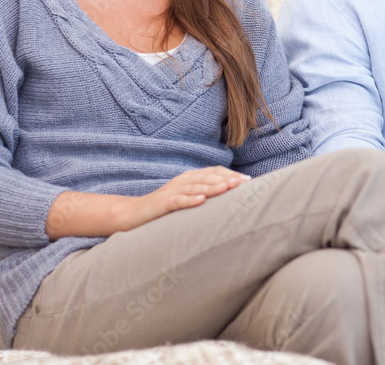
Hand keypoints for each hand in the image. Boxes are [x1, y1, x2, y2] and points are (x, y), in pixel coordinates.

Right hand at [128, 166, 250, 228]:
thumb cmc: (166, 208)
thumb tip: (230, 197)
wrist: (135, 213)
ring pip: (196, 186)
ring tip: (227, 188)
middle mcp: (183, 180)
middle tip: (244, 184)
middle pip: (208, 176)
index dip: (231, 174)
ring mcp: (172, 190)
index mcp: (190, 177)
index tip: (248, 181)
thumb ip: (205, 194)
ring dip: (212, 187)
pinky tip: (201, 201)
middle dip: (227, 179)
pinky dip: (190, 200)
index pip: (214, 172)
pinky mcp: (163, 203)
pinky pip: (178, 200)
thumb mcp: (187, 197)